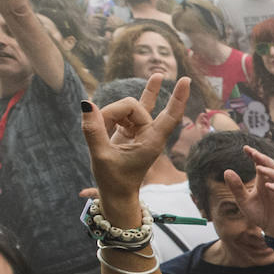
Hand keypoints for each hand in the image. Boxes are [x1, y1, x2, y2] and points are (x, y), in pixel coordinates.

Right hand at [79, 74, 191, 199]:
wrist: (116, 193)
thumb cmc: (114, 180)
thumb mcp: (101, 156)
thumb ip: (93, 130)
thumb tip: (87, 104)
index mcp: (152, 141)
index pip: (170, 116)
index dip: (178, 98)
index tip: (186, 80)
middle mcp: (150, 133)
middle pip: (135, 105)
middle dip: (113, 112)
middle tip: (98, 127)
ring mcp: (141, 130)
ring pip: (126, 107)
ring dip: (109, 114)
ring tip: (99, 129)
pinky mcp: (131, 129)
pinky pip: (125, 110)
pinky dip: (113, 112)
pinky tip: (143, 85)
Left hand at [223, 147, 273, 238]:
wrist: (271, 230)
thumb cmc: (259, 213)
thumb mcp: (243, 201)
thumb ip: (236, 187)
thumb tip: (227, 171)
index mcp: (263, 181)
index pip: (261, 163)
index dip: (255, 155)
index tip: (245, 148)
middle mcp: (273, 183)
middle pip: (273, 165)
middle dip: (264, 158)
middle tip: (254, 153)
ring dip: (270, 171)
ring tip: (258, 168)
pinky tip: (267, 185)